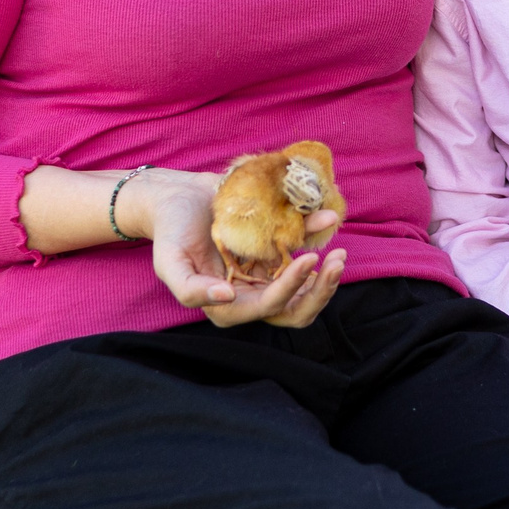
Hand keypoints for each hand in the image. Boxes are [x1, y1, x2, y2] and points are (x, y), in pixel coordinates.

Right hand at [132, 170, 345, 328]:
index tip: (307, 258)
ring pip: (306, 290)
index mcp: (229, 306)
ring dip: (327, 276)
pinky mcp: (274, 251)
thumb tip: (227, 297)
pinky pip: (301, 251)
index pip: (270, 305)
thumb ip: (189, 290)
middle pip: (296, 310)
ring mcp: (266, 274)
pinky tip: (327, 218)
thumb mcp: (168, 262)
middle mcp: (252, 295)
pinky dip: (317, 238)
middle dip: (321, 292)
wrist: (176, 198)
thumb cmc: (170, 231)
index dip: (291, 287)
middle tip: (336, 262)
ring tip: (340, 254)